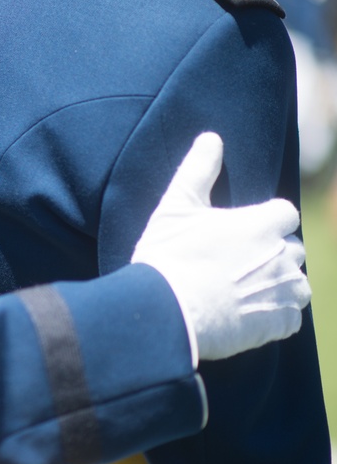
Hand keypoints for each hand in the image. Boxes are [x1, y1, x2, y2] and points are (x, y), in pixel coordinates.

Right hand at [131, 132, 309, 360]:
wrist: (166, 310)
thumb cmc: (169, 255)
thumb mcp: (176, 206)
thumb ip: (198, 170)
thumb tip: (211, 138)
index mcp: (263, 224)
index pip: (284, 214)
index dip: (265, 222)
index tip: (242, 232)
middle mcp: (282, 256)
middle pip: (292, 250)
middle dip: (272, 255)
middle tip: (236, 264)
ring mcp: (284, 292)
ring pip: (298, 285)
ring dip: (278, 286)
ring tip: (243, 291)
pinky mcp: (279, 325)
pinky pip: (290, 319)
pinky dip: (273, 317)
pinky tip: (245, 315)